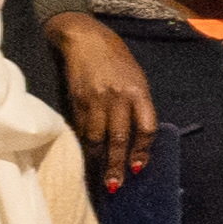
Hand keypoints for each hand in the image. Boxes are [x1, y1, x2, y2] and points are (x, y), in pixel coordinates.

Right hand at [53, 11, 161, 187]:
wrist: (85, 38)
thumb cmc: (117, 59)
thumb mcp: (137, 78)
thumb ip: (139, 105)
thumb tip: (138, 137)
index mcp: (138, 91)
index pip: (145, 127)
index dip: (142, 150)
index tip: (138, 167)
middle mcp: (117, 97)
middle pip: (119, 138)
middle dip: (117, 164)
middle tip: (116, 185)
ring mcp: (94, 100)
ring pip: (96, 138)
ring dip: (98, 161)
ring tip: (100, 179)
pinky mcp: (76, 101)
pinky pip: (80, 129)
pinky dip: (84, 145)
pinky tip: (85, 157)